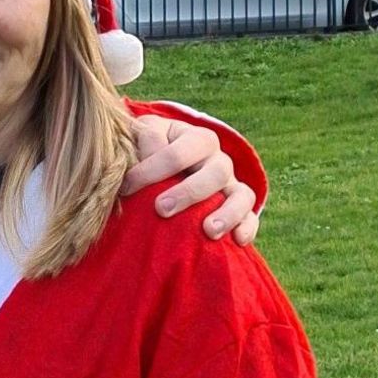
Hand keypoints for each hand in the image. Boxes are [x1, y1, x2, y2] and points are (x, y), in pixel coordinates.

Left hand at [120, 115, 260, 245]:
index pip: (179, 151)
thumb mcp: (144, 137)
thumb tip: (142, 158)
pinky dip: (247, 227)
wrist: (168, 163)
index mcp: (196, 138)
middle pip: (215, 172)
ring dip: (226, 213)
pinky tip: (237, 240)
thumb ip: (144, 141)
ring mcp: (232, 185)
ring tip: (208, 231)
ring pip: (241, 194)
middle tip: (161, 209)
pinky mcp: (240, 208)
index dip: (152, 169)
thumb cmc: (151, 150)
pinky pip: (251, 216)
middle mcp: (219, 160)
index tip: (126, 186)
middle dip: (188, 192)